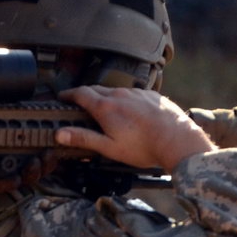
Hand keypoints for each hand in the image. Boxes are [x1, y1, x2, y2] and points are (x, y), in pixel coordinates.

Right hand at [56, 86, 216, 170]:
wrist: (177, 140)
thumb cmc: (144, 147)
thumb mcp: (109, 147)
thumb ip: (83, 138)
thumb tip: (60, 134)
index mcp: (106, 107)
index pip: (80, 94)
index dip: (68, 95)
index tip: (62, 97)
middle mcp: (120, 94)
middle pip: (96, 89)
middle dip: (85, 94)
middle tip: (78, 102)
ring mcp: (137, 93)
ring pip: (115, 90)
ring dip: (106, 97)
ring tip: (104, 109)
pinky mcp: (151, 95)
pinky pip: (133, 93)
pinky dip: (125, 99)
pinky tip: (129, 111)